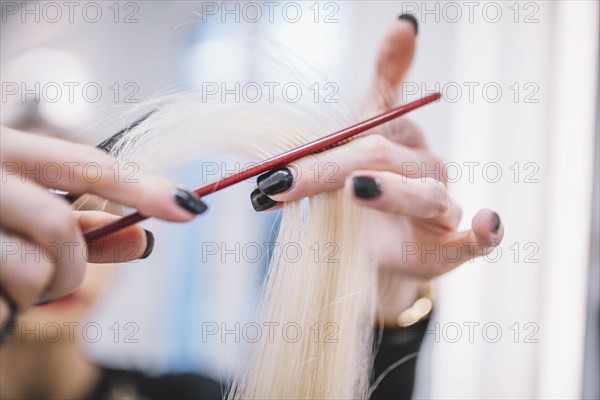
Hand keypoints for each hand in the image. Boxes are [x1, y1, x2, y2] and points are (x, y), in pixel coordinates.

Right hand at [0, 126, 206, 324]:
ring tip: (13, 276)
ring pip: (32, 273)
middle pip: (58, 228)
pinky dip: (6, 308)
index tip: (190, 206)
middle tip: (62, 270)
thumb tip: (144, 238)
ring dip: (39, 289)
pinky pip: (2, 306)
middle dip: (76, 261)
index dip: (141, 186)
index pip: (83, 164)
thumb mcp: (17, 198)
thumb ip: (78, 221)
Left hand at [249, 16, 503, 323]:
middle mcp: (424, 169)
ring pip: (426, 195)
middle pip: (385, 158)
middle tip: (284, 181)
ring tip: (356, 188)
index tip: (283, 159)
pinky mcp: (452, 247)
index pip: (372, 125)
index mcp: (401, 139)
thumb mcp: (354, 142)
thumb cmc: (363, 190)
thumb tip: (407, 22)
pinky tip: (486, 221)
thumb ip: (373, 91)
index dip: (329, 139)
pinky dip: (485, 231)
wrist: (373, 251)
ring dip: (393, 192)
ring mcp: (441, 209)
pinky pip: (478, 241)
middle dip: (331, 168)